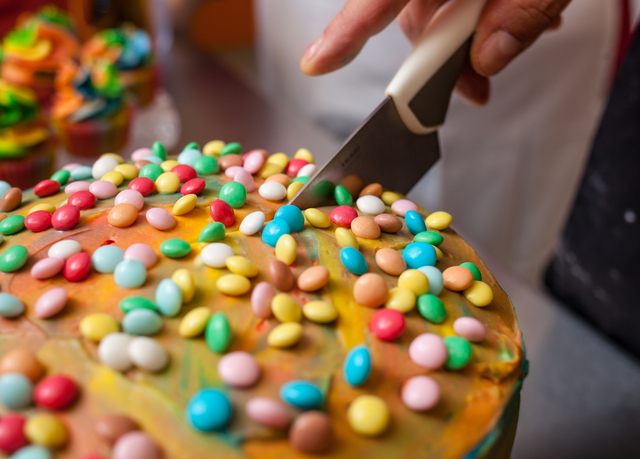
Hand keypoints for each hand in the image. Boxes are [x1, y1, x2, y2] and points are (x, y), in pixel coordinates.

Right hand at [299, 0, 569, 103]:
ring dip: (470, 36)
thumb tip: (488, 58)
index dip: (346, 31)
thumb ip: (523, 10)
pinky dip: (479, 12)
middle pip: (412, 11)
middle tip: (476, 87)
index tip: (317, 63)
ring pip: (435, 6)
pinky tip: (515, 13)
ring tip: (523, 33)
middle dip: (443, 56)